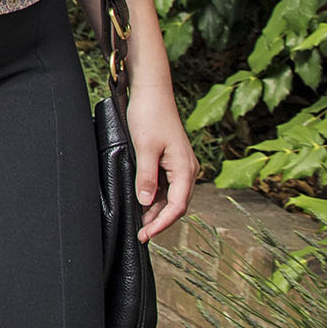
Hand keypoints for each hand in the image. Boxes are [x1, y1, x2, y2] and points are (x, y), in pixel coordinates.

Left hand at [128, 82, 195, 240]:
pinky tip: (142, 201)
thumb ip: (146, 176)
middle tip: (140, 233)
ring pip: (170, 196)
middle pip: (176, 204)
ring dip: (156, 209)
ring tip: (139, 222)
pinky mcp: (171, 160)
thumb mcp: (144, 148)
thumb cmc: (149, 116)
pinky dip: (155, 196)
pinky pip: (166, 185)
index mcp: (185, 169)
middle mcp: (187, 170)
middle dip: (159, 220)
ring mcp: (180, 165)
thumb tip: (145, 202)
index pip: (177, 206)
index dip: (161, 223)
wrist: (151, 92)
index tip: (146, 235)